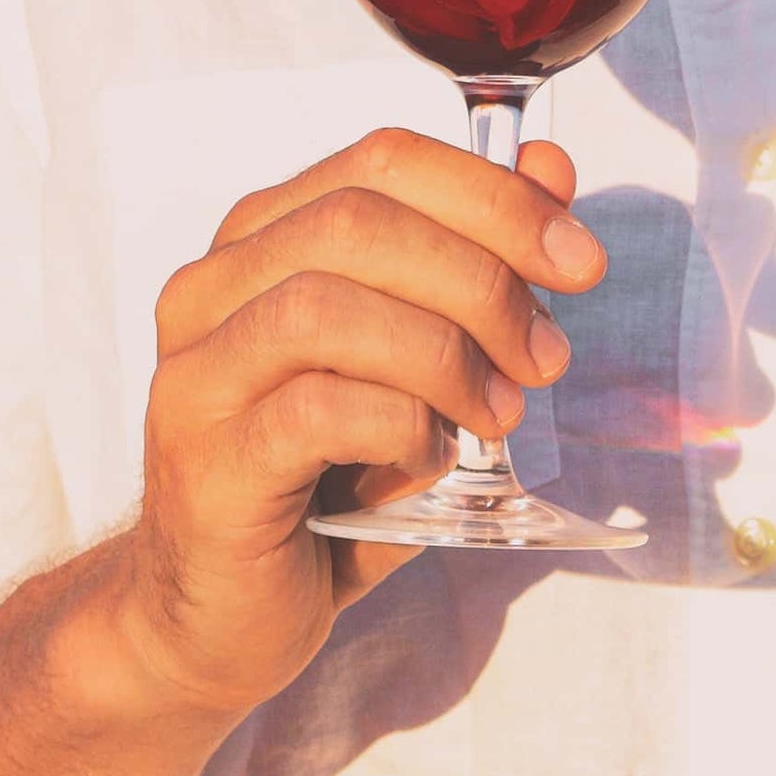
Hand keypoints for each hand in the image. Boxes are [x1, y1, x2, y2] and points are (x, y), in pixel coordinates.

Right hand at [115, 127, 606, 712]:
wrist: (218, 614)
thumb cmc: (323, 482)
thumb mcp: (415, 362)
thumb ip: (474, 264)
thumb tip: (552, 169)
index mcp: (262, 241)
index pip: (381, 161)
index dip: (494, 196)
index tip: (577, 261)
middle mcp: (212, 289)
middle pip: (358, 220)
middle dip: (481, 278)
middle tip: (545, 355)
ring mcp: (198, 374)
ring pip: (327, 306)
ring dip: (444, 354)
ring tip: (498, 413)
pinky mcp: (206, 461)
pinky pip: (316, 409)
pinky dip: (400, 425)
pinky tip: (429, 457)